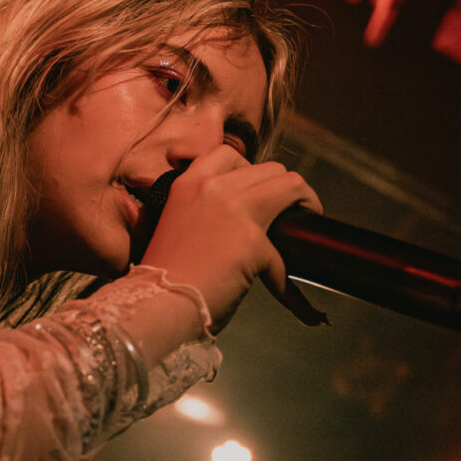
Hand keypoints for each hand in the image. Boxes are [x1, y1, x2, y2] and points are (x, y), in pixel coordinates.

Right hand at [138, 146, 324, 331]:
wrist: (154, 305)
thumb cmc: (163, 277)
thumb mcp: (177, 225)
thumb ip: (203, 210)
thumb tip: (239, 216)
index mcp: (188, 183)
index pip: (230, 156)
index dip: (252, 173)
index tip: (258, 194)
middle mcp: (211, 187)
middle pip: (270, 169)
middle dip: (285, 190)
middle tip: (287, 215)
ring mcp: (233, 210)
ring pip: (291, 185)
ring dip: (305, 203)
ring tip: (304, 227)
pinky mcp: (252, 240)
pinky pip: (287, 251)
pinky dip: (288, 276)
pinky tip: (287, 292)